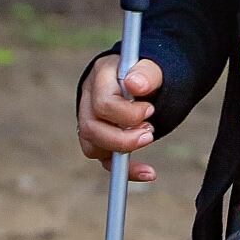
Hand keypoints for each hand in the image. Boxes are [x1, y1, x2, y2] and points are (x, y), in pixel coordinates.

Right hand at [77, 51, 163, 181]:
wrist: (143, 77)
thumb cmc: (145, 72)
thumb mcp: (151, 66)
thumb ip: (146, 73)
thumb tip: (136, 85)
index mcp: (100, 77)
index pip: (103, 104)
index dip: (127, 113)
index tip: (150, 110)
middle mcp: (88, 100)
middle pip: (91, 129)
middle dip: (122, 138)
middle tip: (149, 132)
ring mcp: (91, 121)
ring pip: (92, 147)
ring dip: (121, 151)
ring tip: (147, 137)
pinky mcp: (100, 139)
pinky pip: (106, 161)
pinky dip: (127, 171)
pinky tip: (148, 173)